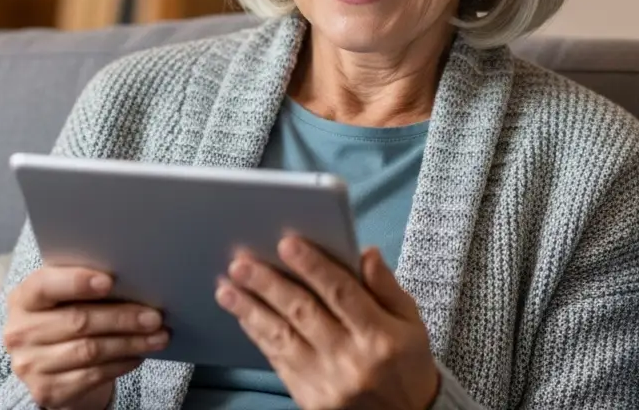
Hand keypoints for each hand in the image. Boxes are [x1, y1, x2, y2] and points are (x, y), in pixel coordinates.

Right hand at [4, 266, 169, 409]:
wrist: (51, 363)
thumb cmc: (65, 317)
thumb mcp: (65, 297)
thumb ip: (84, 285)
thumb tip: (132, 279)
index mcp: (23, 298)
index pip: (45, 286)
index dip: (77, 282)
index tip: (109, 281)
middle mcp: (20, 332)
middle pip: (77, 321)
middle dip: (122, 318)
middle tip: (155, 316)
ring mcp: (30, 365)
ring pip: (89, 351)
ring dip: (130, 343)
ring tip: (158, 337)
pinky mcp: (47, 391)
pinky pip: (91, 376)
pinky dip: (120, 364)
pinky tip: (138, 355)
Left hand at [215, 237, 440, 409]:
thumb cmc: (406, 363)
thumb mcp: (411, 323)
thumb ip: (387, 286)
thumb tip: (366, 252)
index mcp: (380, 335)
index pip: (342, 293)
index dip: (313, 266)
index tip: (287, 243)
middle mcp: (351, 358)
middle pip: (304, 312)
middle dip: (269, 285)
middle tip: (241, 263)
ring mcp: (328, 381)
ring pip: (283, 337)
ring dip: (252, 310)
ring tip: (227, 289)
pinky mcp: (310, 399)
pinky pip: (278, 361)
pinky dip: (259, 336)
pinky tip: (244, 317)